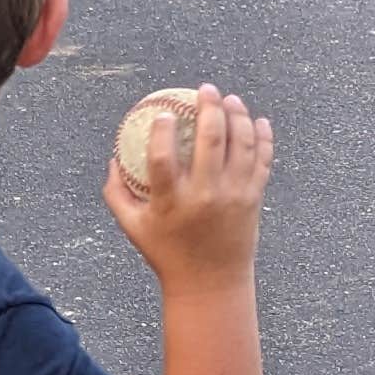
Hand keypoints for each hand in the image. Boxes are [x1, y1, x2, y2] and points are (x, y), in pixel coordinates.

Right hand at [104, 85, 271, 284]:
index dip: (161, 130)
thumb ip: (116, 194)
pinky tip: (258, 121)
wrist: (211, 284)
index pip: (163, 158)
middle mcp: (205, 195)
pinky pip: (262, 160)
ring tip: (230, 100)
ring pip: (241, 143)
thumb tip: (111, 161)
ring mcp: (234, 196)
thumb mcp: (134, 228)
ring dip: (238, 115)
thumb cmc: (167, 254)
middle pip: (210, 140)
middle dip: (209, 106)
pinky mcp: (253, 199)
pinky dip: (262, 137)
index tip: (162, 112)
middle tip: (205, 90)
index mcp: (171, 202)